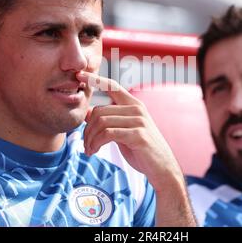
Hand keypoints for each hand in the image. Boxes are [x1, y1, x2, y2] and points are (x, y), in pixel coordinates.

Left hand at [76, 70, 182, 189]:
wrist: (162, 168)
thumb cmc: (140, 150)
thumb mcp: (122, 132)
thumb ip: (108, 120)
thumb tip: (87, 112)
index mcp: (134, 105)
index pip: (112, 86)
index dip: (95, 79)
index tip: (80, 74)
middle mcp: (137, 109)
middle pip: (99, 111)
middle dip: (87, 129)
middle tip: (85, 144)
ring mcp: (139, 121)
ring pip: (101, 122)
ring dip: (90, 139)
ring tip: (89, 150)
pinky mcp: (138, 135)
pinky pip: (108, 134)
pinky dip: (96, 143)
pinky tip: (94, 151)